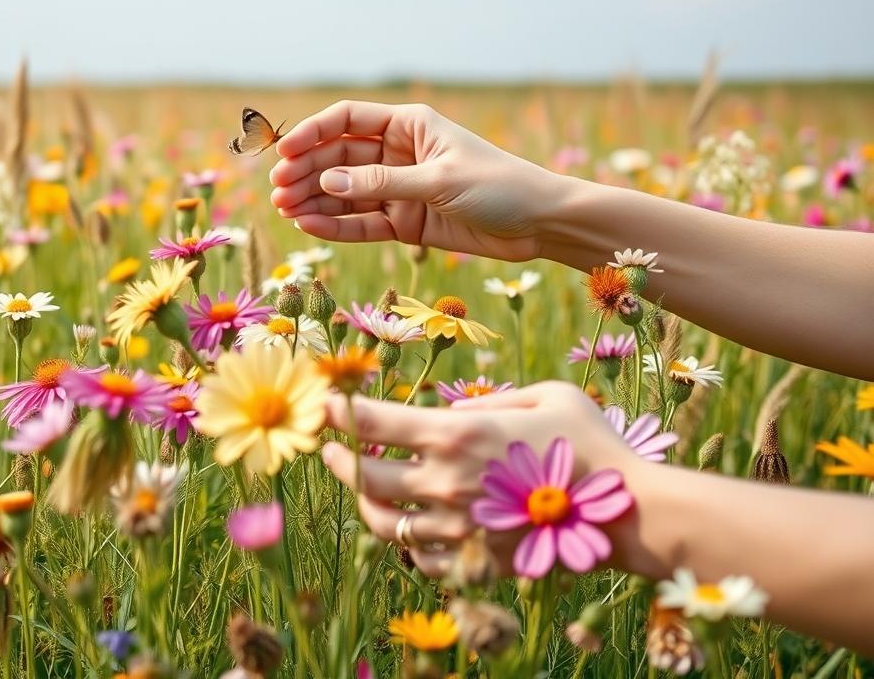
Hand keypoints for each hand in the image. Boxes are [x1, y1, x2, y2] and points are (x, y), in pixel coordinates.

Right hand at [269, 100, 566, 261]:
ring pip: (345, 193)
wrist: (539, 225)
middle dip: (307, 173)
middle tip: (277, 191)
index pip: (347, 120)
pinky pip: (361, 222)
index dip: (312, 134)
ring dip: (314, 201)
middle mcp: (398, 153)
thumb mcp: (439, 182)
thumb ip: (381, 184)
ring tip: (284, 212)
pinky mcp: (404, 222)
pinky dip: (336, 226)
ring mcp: (399, 189)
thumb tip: (326, 185)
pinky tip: (308, 227)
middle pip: (338, 159)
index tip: (284, 153)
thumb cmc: (499, 187)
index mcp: (409, 126)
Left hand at [320, 382, 640, 575]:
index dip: (341, 412)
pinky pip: (419, 560)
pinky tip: (406, 527)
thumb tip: (450, 411)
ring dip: (365, 504)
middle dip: (340, 461)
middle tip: (333, 451)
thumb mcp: (545, 394)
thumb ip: (490, 398)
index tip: (326, 405)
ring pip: (383, 524)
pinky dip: (404, 544)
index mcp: (458, 434)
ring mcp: (458, 527)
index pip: (375, 422)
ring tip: (364, 489)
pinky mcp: (475, 562)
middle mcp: (446, 482)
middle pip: (365, 478)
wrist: (630, 511)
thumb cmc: (592, 441)